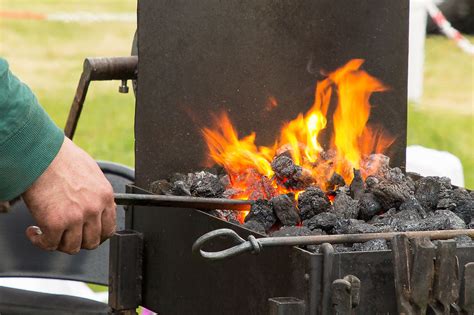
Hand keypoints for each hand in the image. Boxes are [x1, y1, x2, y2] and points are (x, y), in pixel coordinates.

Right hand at [22, 137, 115, 253]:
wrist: (41, 153)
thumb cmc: (62, 159)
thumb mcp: (91, 174)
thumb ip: (96, 194)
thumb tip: (97, 207)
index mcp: (105, 196)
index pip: (109, 229)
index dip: (97, 236)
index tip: (87, 235)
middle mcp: (94, 208)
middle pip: (92, 242)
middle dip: (78, 241)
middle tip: (66, 235)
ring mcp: (76, 217)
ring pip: (72, 247)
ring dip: (59, 243)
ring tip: (49, 233)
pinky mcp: (55, 223)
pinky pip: (50, 244)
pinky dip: (40, 241)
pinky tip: (34, 231)